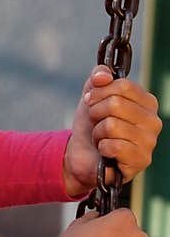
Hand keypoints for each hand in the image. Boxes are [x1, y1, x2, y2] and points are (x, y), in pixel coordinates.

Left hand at [62, 66, 161, 196]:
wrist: (82, 154)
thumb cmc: (93, 124)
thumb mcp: (92, 94)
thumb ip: (98, 76)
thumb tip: (103, 75)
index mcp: (147, 102)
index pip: (124, 85)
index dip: (100, 91)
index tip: (90, 99)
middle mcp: (154, 121)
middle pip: (116, 104)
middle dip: (96, 113)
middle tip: (95, 122)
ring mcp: (149, 142)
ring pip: (112, 125)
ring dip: (97, 132)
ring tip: (101, 137)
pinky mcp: (141, 161)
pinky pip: (114, 146)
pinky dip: (102, 147)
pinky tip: (105, 151)